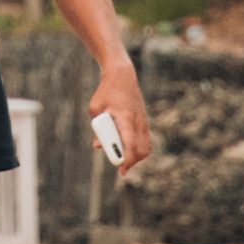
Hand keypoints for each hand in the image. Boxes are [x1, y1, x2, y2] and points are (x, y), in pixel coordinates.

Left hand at [90, 56, 149, 174]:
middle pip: (141, 149)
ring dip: (137, 157)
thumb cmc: (106, 92)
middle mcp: (137, 120)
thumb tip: (98, 146)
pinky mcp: (144, 121)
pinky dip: (140, 149)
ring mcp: (143, 121)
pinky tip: (131, 152)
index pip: (130, 143)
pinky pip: (147, 141)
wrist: (122, 76)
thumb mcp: (96, 108)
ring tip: (125, 160)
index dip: (127, 158)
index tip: (121, 168)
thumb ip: (97, 129)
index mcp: (125, 117)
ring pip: (147, 147)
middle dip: (132, 161)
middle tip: (121, 167)